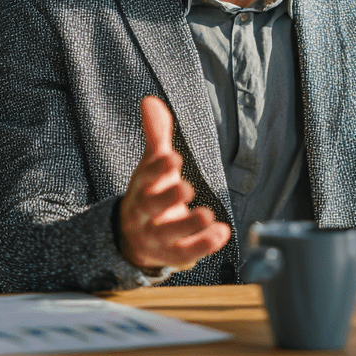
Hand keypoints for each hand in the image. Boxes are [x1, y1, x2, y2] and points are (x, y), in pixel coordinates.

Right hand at [118, 96, 231, 270]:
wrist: (134, 238)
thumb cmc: (150, 193)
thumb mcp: (151, 165)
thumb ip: (155, 135)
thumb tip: (150, 100)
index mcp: (140, 187)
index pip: (143, 177)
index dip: (156, 169)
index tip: (172, 158)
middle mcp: (144, 213)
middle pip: (149, 207)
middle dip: (168, 198)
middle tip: (187, 188)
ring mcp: (156, 236)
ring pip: (167, 234)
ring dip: (188, 225)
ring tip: (208, 215)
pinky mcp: (171, 254)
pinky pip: (184, 253)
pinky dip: (203, 245)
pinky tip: (221, 232)